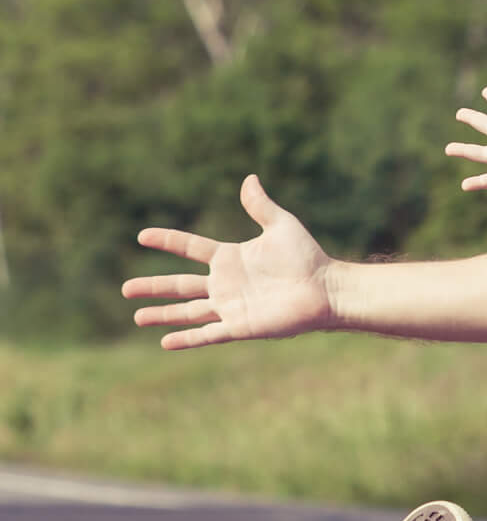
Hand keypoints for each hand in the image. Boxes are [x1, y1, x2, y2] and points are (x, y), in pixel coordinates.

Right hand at [122, 175, 335, 349]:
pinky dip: (187, 339)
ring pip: (188, 312)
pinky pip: (208, 334)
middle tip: (125, 289)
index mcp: (230, 258)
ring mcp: (231, 306)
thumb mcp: (281, 226)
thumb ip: (260, 206)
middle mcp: (225, 283)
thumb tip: (249, 178)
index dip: (168, 241)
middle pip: (180, 284)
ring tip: (137, 317)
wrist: (326, 288)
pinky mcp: (240, 326)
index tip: (142, 236)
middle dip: (153, 287)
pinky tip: (165, 342)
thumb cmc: (307, 257)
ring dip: (162, 314)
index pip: (190, 248)